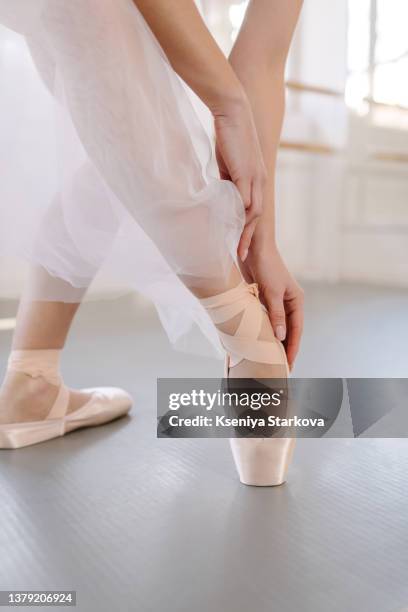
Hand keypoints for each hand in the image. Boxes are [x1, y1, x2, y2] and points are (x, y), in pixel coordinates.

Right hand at [214, 95, 265, 261]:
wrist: (233, 111)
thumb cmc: (228, 134)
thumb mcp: (227, 163)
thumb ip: (227, 180)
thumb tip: (219, 193)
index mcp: (256, 179)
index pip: (254, 211)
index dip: (248, 230)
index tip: (241, 246)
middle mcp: (260, 181)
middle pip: (257, 217)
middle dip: (250, 238)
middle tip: (243, 258)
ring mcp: (255, 178)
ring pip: (253, 213)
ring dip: (246, 233)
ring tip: (238, 250)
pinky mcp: (246, 173)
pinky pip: (245, 200)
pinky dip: (241, 216)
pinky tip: (233, 229)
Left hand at [240, 241, 303, 369]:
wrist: (255, 246)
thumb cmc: (266, 266)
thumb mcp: (271, 292)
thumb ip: (276, 315)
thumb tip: (281, 337)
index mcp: (296, 300)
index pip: (296, 329)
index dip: (293, 348)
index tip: (289, 364)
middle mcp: (289, 302)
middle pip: (288, 330)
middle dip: (285, 348)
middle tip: (280, 367)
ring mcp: (277, 300)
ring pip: (277, 326)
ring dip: (274, 340)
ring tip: (271, 358)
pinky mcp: (265, 298)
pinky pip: (266, 319)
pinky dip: (264, 330)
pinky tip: (260, 340)